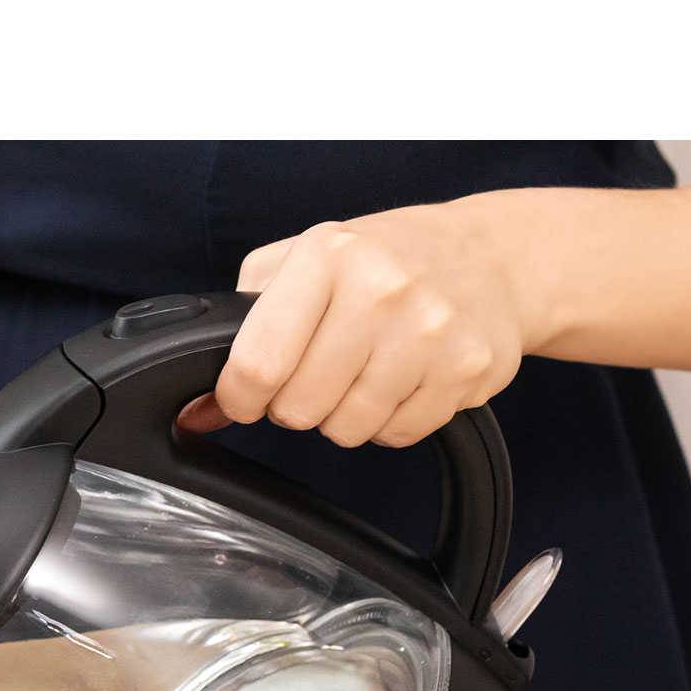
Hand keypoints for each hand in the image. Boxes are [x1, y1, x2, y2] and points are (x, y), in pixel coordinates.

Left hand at [177, 198, 530, 447]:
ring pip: (347, 429)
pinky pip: (397, 434)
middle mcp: (380, 288)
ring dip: (344, 415)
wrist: (492, 255)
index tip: (245, 395)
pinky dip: (391, 420)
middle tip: (320, 372)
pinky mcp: (466, 368)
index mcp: (327, 256)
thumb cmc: (386, 260)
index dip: (240, 397)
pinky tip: (403, 379)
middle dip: (296, 404)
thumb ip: (242, 326)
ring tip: (365, 371)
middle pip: (299, 408)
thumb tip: (198, 408)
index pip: (256, 363)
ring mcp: (428, 330)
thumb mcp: (306, 262)